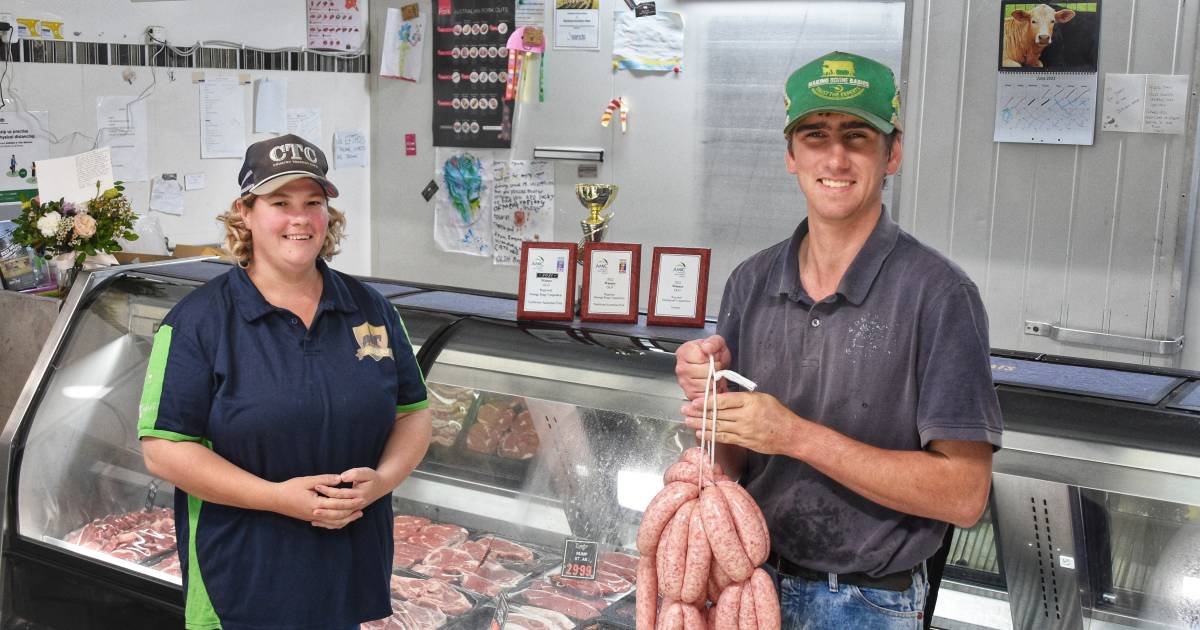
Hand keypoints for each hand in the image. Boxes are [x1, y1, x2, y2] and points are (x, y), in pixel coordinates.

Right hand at [272, 474, 363, 529]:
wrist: (274, 499)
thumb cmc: (290, 488)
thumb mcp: (307, 481)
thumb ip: (325, 480)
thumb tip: (340, 479)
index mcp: (316, 504)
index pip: (338, 504)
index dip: (351, 501)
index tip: (361, 498)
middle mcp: (315, 514)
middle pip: (338, 515)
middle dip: (351, 511)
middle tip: (363, 506)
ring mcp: (312, 518)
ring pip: (333, 522)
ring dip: (346, 519)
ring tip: (356, 515)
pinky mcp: (310, 519)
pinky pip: (326, 524)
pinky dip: (336, 523)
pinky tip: (342, 519)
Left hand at [314, 467, 387, 526]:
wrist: (380, 486)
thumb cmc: (372, 478)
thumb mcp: (366, 472)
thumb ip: (355, 474)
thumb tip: (342, 477)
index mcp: (359, 495)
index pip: (341, 494)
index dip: (328, 490)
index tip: (317, 486)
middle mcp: (357, 505)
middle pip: (339, 510)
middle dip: (325, 510)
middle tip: (313, 509)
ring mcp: (354, 511)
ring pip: (339, 519)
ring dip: (326, 519)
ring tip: (313, 517)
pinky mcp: (351, 513)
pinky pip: (339, 522)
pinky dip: (329, 523)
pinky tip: (317, 522)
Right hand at [674, 335, 731, 400]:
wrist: (717, 365)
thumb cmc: (714, 354)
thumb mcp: (717, 343)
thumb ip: (713, 342)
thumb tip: (707, 347)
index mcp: (684, 352)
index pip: (701, 358)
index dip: (712, 359)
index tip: (712, 358)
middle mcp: (681, 368)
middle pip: (705, 372)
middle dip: (715, 370)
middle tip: (715, 367)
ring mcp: (684, 382)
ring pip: (706, 385)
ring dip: (715, 381)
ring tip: (714, 375)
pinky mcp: (690, 394)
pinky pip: (705, 395)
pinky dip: (713, 392)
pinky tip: (712, 384)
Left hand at [681, 391, 804, 456]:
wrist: (790, 434)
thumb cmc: (777, 413)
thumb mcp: (762, 398)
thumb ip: (742, 398)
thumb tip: (723, 397)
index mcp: (749, 401)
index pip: (723, 400)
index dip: (706, 401)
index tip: (694, 401)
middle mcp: (745, 416)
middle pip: (717, 413)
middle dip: (699, 412)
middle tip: (684, 409)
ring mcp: (744, 430)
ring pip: (718, 426)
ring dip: (701, 424)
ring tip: (687, 421)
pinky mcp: (744, 441)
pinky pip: (724, 437)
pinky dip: (711, 435)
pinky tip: (700, 433)